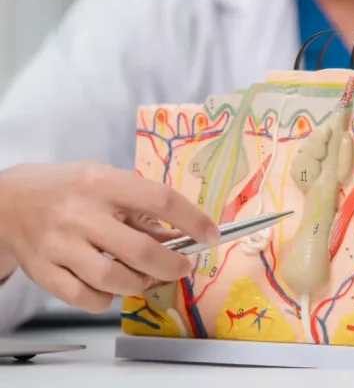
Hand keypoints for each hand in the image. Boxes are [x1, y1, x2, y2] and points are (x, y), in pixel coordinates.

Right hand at [0, 162, 220, 312]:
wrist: (9, 201)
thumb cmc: (69, 187)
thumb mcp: (106, 179)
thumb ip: (138, 204)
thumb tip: (177, 234)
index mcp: (103, 182)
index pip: (160, 200)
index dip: (192, 220)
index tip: (210, 234)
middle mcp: (82, 214)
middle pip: (140, 250)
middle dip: (172, 264)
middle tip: (184, 266)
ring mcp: (60, 245)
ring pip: (114, 279)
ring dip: (142, 283)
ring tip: (150, 277)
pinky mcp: (44, 272)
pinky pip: (85, 298)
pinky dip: (106, 298)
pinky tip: (112, 287)